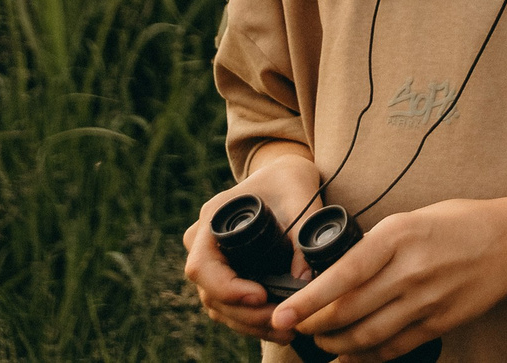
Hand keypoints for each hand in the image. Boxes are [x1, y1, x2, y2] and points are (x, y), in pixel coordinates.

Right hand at [183, 154, 323, 338]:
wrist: (284, 174)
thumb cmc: (290, 177)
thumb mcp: (301, 192)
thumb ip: (303, 229)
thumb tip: (304, 279)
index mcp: (213, 217)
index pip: (202, 265)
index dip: (227, 288)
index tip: (261, 296)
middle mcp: (203, 242)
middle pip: (209, 293)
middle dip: (245, 314)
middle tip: (283, 323)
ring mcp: (211, 261)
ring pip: (218, 306)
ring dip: (249, 324)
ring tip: (287, 331)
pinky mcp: (225, 274)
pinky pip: (229, 306)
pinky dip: (251, 321)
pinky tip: (280, 328)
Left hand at [278, 200, 506, 360]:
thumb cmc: (459, 223)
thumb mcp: (411, 220)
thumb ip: (375, 246)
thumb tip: (335, 275)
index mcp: (398, 236)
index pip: (342, 275)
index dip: (308, 301)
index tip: (282, 315)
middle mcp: (410, 270)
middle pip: (348, 312)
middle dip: (314, 326)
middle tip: (296, 328)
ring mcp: (426, 300)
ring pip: (366, 336)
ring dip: (336, 345)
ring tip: (322, 341)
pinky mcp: (440, 322)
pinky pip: (393, 348)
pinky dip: (367, 357)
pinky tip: (352, 356)